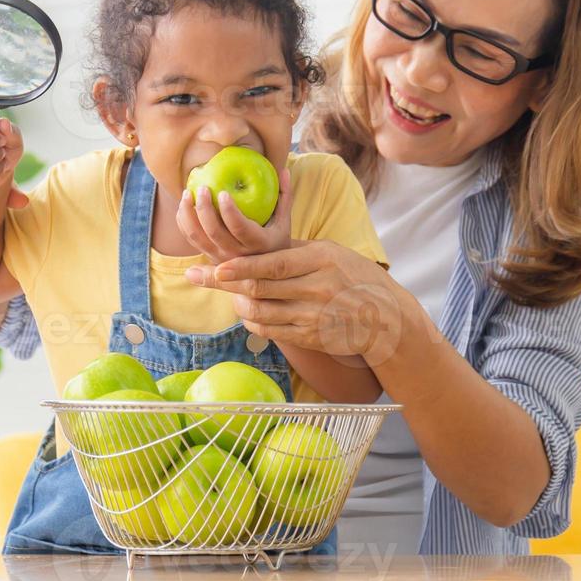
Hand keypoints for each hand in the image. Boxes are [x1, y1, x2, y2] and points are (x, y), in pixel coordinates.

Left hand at [176, 164, 294, 265]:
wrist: (266, 270)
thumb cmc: (276, 239)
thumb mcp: (285, 221)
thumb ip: (285, 195)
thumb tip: (284, 169)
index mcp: (258, 244)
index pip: (240, 228)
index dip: (229, 210)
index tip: (222, 192)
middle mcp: (237, 255)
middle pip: (213, 231)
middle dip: (204, 208)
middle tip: (202, 187)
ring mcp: (220, 257)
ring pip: (196, 236)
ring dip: (188, 213)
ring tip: (187, 193)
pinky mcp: (208, 256)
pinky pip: (190, 238)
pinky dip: (183, 221)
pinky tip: (185, 205)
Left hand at [184, 240, 411, 363]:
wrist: (383, 317)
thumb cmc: (354, 276)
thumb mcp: (331, 252)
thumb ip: (296, 250)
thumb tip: (256, 243)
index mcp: (321, 261)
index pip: (274, 265)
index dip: (243, 267)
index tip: (218, 267)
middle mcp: (316, 289)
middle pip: (260, 288)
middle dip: (223, 283)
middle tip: (197, 276)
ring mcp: (312, 316)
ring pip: (261, 312)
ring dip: (237, 303)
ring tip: (228, 293)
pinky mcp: (309, 337)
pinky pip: (270, 331)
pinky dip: (253, 321)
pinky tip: (248, 311)